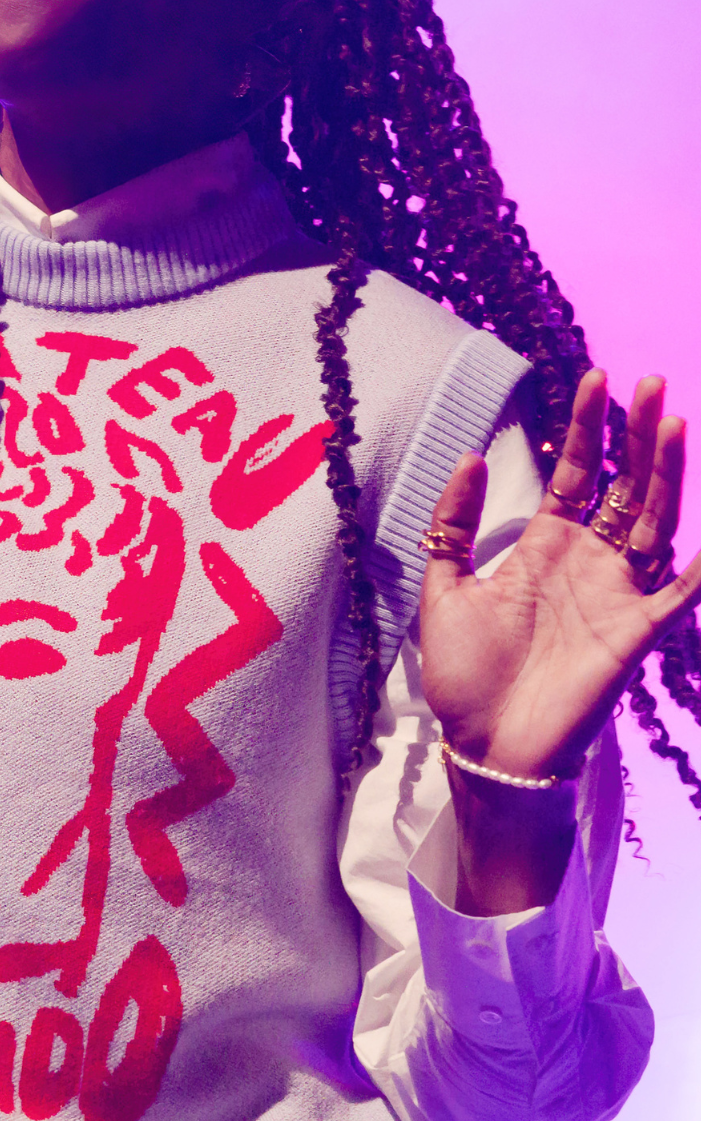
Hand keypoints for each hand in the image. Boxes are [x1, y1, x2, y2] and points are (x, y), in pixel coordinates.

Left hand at [420, 371, 700, 911]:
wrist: (484, 743)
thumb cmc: (464, 673)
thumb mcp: (444, 586)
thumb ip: (453, 524)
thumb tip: (471, 454)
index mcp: (542, 547)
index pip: (573, 473)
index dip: (584, 428)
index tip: (594, 376)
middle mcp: (586, 562)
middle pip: (624, 486)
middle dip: (637, 435)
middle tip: (653, 380)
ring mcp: (616, 594)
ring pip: (654, 520)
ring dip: (667, 474)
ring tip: (674, 423)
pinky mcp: (636, 633)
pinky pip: (679, 592)